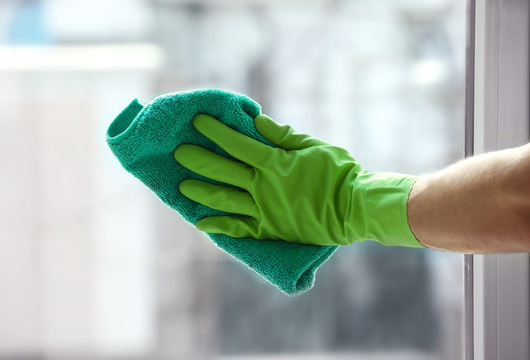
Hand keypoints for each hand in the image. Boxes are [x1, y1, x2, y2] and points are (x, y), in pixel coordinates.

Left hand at [174, 114, 422, 246]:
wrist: (354, 209)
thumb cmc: (339, 173)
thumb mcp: (314, 146)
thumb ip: (284, 135)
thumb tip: (257, 121)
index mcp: (275, 162)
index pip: (238, 144)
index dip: (216, 131)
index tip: (198, 122)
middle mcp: (264, 186)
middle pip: (224, 170)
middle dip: (199, 159)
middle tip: (179, 152)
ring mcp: (265, 209)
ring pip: (225, 199)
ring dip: (202, 191)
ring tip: (182, 186)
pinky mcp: (270, 229)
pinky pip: (240, 228)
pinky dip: (220, 226)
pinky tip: (200, 222)